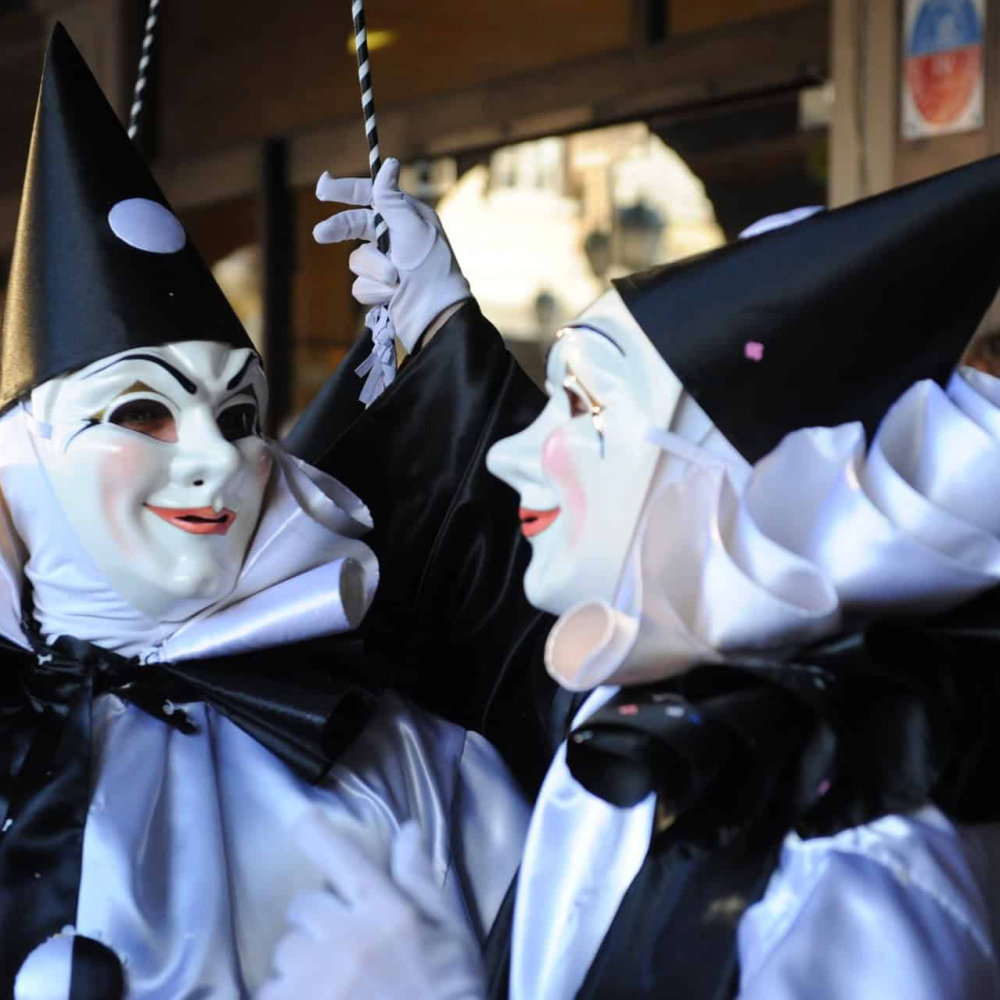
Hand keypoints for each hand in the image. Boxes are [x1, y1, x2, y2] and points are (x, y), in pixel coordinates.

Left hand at [257, 812, 485, 999]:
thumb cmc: (450, 994)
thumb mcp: (450, 935)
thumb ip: (420, 881)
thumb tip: (408, 830)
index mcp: (388, 913)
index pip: (342, 857)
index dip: (316, 833)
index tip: (302, 819)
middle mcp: (348, 940)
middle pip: (305, 906)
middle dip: (318, 919)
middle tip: (340, 944)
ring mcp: (318, 982)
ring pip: (286, 951)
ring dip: (301, 962)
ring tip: (329, 984)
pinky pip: (271, 991)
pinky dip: (287, 995)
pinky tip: (315, 999)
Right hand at [313, 159, 470, 352]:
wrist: (436, 315)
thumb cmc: (430, 269)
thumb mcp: (412, 228)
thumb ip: (392, 198)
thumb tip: (388, 162)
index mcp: (407, 217)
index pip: (371, 196)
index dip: (345, 190)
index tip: (322, 187)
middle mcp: (396, 238)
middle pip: (354, 225)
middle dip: (338, 229)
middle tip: (320, 234)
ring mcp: (387, 264)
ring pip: (357, 260)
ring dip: (374, 271)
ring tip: (396, 281)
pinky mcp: (381, 289)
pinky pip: (360, 286)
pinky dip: (375, 292)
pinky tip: (393, 297)